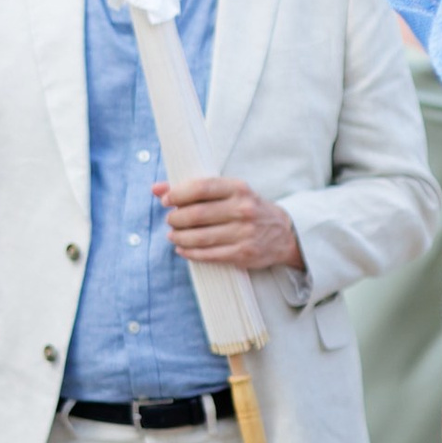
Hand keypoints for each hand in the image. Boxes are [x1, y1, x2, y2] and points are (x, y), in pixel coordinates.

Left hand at [157, 177, 303, 274]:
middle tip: (171, 220)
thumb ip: (193, 188)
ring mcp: (244, 233)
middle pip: (196, 214)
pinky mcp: (243, 254)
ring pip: (199, 237)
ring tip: (173, 235)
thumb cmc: (249, 209)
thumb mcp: (229, 192)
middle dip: (175, 219)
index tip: (166, 200)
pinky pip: (208, 255)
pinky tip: (183, 249)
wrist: (285, 234)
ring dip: (179, 237)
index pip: (201, 188)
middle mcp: (243, 210)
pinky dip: (189, 253)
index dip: (177, 194)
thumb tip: (156, 188)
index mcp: (239, 189)